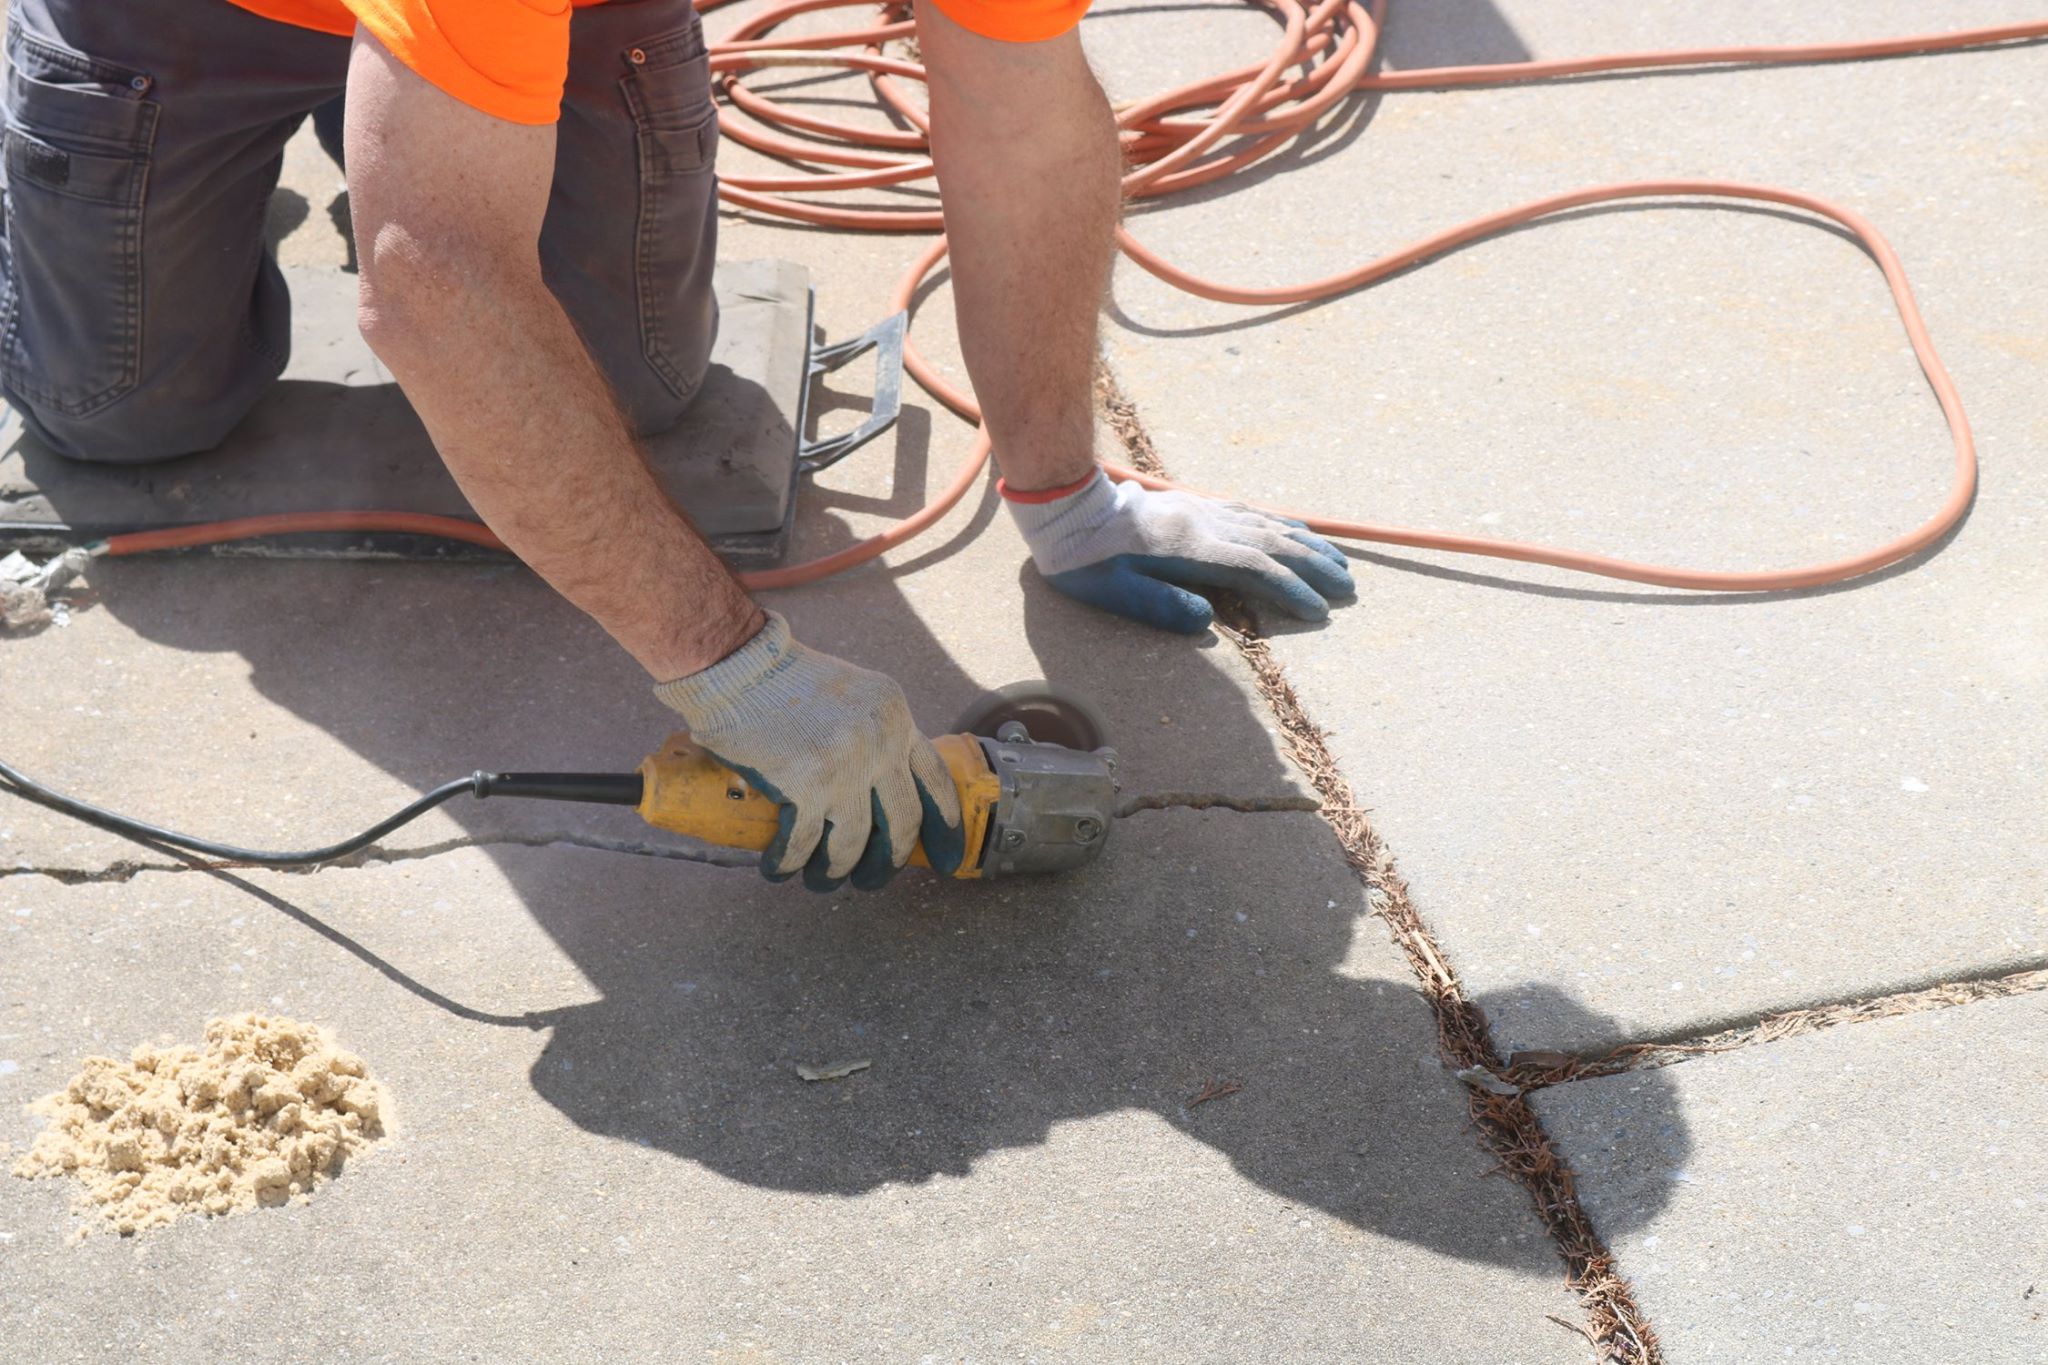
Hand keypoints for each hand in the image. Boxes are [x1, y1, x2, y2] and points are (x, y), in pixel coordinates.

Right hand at [654, 613, 964, 890]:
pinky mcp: (807, 786)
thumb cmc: (785, 679)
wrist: (740, 666)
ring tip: (820, 880)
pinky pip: (804, 844)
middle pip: (901, 823)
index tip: (945, 859)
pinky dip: (790, 863)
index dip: (944, 827)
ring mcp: (846, 768)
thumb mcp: (854, 695)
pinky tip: (779, 868)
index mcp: (896, 719)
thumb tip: (880, 788)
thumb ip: (875, 733)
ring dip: (836, 871)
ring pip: (854, 844)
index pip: (935, 782)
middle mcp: (881, 744)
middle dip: (887, 862)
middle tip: (872, 881)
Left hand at [1006, 471, 1354, 632]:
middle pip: (1273, 544)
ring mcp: (1204, 512)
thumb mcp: (1115, 591)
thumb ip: (1161, 606)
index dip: (1290, 590)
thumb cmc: (1087, 560)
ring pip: (1268, 526)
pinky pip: (1252, 514)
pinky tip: (1297, 532)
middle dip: (1314, 568)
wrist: (1068, 507)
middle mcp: (1206, 525)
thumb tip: (1207, 623)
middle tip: (1348, 589)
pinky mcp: (1197, 507)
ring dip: (1307, 546)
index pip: (1254, 569)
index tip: (1318, 611)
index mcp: (1190, 550)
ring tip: (1339, 562)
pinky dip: (1282, 525)